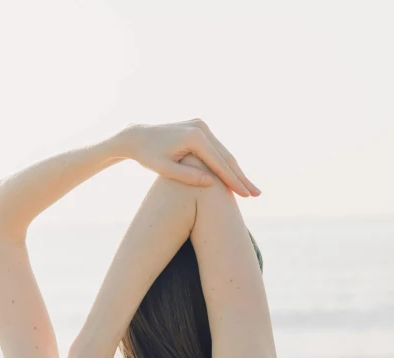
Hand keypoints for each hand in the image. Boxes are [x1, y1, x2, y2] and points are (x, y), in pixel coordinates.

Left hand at [122, 118, 260, 197]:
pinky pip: (216, 149)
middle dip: (241, 177)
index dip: (233, 181)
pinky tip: (235, 177)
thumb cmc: (147, 156)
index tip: (245, 195)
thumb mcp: (164, 169)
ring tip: (250, 188)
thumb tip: (210, 182)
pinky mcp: (200, 127)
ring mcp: (201, 125)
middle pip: (226, 156)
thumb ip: (187, 176)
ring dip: (237, 171)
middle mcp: (201, 126)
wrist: (137, 136)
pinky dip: (226, 164)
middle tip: (256, 194)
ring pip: (224, 152)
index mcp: (194, 137)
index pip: (218, 163)